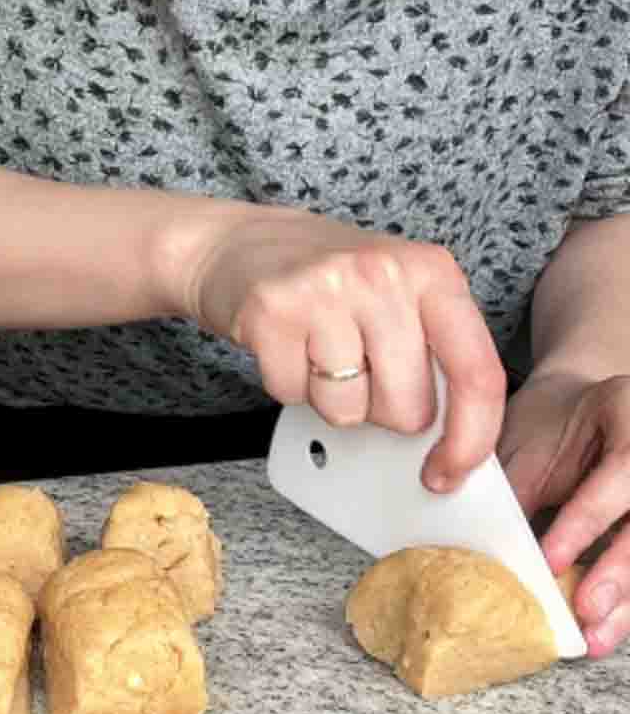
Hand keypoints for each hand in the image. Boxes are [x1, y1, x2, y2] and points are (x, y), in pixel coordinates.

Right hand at [183, 207, 506, 489]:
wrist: (237, 242)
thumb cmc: (326, 280)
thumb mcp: (398, 294)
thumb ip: (432, 348)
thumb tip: (451, 438)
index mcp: (432, 272)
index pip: (475, 372)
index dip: (470, 437)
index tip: (450, 471)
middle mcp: (383, 275)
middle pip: (406, 407)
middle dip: (380, 409)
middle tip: (357, 370)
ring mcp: (325, 291)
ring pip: (347, 409)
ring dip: (329, 398)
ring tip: (316, 350)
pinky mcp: (272, 312)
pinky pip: (291, 395)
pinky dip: (287, 385)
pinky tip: (285, 346)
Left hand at [499, 371, 629, 657]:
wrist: (583, 398)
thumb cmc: (552, 420)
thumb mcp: (531, 443)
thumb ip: (523, 490)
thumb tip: (501, 552)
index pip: (622, 475)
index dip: (586, 522)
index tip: (552, 560)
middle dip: (621, 573)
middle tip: (588, 612)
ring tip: (599, 636)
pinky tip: (613, 624)